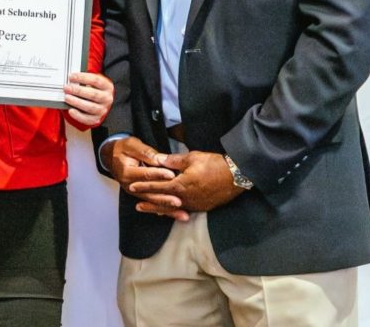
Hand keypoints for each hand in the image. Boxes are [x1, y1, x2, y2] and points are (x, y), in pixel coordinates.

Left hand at [63, 71, 112, 125]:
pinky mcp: (96, 119)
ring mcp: (102, 110)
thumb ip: (84, 79)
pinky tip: (70, 110)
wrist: (98, 104)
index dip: (83, 78)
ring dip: (77, 102)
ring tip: (67, 98)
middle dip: (78, 91)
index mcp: (107, 86)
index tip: (71, 77)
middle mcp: (106, 98)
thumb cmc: (93, 89)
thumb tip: (71, 77)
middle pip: (93, 94)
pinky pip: (87, 119)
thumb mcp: (92, 82)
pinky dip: (78, 115)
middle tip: (67, 88)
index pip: (96, 80)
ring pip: (90, 107)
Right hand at [105, 136, 186, 221]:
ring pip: (153, 202)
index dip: (159, 174)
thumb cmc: (123, 150)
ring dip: (168, 208)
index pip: (145, 174)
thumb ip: (145, 152)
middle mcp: (130, 185)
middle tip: (178, 201)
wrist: (113, 157)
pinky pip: (154, 204)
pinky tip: (176, 214)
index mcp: (127, 172)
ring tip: (181, 213)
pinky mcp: (141, 195)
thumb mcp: (132, 145)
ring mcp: (136, 192)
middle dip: (165, 198)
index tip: (171, 175)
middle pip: (150, 193)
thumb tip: (159, 159)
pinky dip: (166, 210)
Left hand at [128, 151, 245, 213]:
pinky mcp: (203, 207)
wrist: (237, 176)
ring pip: (174, 208)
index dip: (144, 186)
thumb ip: (173, 161)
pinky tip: (172, 211)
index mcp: (180, 185)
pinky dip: (175, 211)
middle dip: (149, 203)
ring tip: (151, 212)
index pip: (157, 186)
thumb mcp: (192, 158)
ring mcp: (195, 204)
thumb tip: (159, 160)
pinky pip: (185, 210)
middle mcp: (185, 198)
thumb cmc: (215, 164)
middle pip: (163, 202)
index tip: (132, 187)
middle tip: (137, 206)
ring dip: (161, 210)